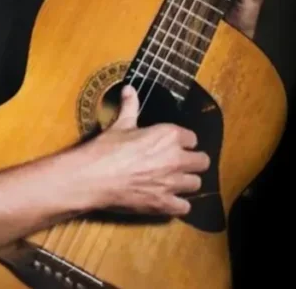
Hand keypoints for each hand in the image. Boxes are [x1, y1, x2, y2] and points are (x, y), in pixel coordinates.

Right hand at [80, 85, 209, 215]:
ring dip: (186, 182)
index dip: (184, 141)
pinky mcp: (164, 204)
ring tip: (174, 182)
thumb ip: (130, 106)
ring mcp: (172, 183)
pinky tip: (169, 200)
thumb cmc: (106, 148)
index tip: (175, 144)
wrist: (93, 177)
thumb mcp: (120, 124)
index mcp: (169, 135)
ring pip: (196, 184)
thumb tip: (128, 88)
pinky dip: (178, 205)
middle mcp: (176, 158)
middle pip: (202, 161)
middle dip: (193, 162)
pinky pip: (184, 207)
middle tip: (180, 164)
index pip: (192, 138)